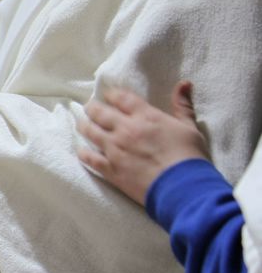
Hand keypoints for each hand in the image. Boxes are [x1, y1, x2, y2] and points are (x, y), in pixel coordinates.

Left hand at [78, 81, 208, 205]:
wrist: (184, 189)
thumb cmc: (190, 157)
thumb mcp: (190, 128)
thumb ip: (183, 106)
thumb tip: (184, 83)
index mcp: (145, 117)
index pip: (121, 98)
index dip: (111, 94)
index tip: (107, 95)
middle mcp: (126, 129)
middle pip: (99, 112)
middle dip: (92, 108)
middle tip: (89, 108)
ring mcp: (115, 149)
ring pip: (90, 131)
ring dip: (84, 125)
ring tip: (81, 124)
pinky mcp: (111, 169)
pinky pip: (89, 158)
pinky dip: (83, 153)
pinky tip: (81, 151)